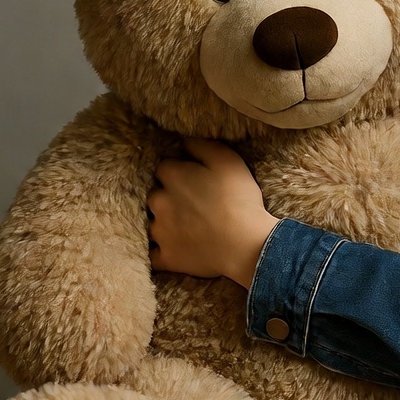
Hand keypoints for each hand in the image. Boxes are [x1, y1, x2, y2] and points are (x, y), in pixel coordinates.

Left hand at [148, 138, 277, 287]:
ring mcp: (160, 232)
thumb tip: (184, 141)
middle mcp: (158, 202)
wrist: (245, 244)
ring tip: (189, 227)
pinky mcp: (166, 257)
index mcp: (172, 176)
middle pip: (156, 195)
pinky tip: (174, 250)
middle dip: (169, 196)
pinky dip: (162, 252)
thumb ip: (202, 145)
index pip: (164, 168)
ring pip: (154, 223)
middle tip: (193, 203)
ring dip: (165, 223)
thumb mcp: (227, 159)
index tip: (195, 179)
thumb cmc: (239, 199)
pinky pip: (154, 255)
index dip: (180, 172)